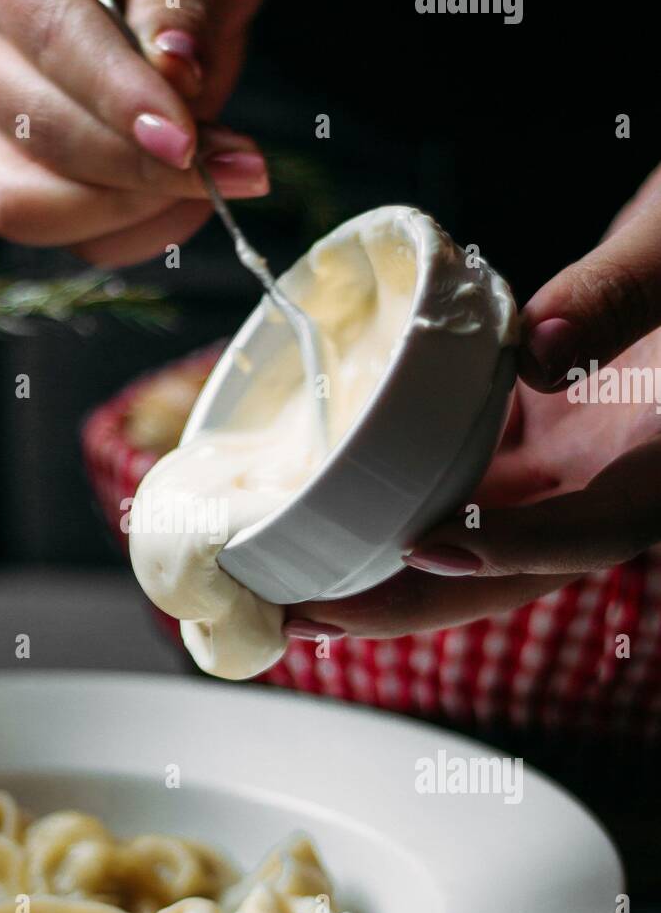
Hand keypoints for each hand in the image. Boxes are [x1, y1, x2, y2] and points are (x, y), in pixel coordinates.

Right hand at [0, 0, 268, 264]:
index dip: (121, 103)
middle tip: (241, 165)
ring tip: (215, 174)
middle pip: (38, 134)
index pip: (52, 42)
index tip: (189, 141)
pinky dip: (135, 233)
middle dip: (142, 166)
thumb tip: (176, 80)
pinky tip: (184, 193)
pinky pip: (66, 239)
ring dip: (134, 211)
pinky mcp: (4, 177)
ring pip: (33, 208)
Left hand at [287, 165, 660, 640]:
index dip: (510, 552)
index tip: (429, 550)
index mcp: (656, 468)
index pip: (589, 534)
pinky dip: (385, 500)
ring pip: (465, 537)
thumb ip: (622, 296)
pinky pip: (448, 481)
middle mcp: (603, 485)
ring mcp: (557, 466)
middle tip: (306, 616)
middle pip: (502, 569)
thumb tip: (540, 350)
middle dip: (405, 603)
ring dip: (380, 570)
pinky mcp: (517, 436)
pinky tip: (315, 510)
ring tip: (288, 587)